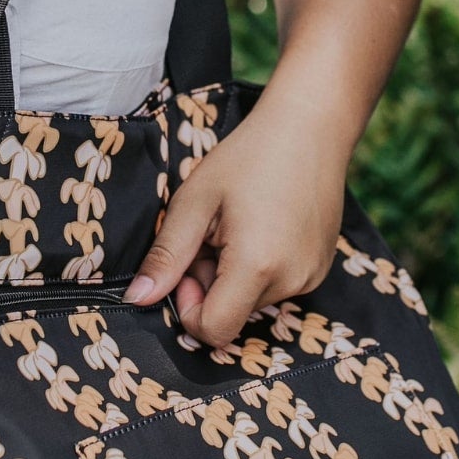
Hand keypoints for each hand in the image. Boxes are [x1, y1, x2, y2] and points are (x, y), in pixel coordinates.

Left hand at [124, 102, 346, 346]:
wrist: (311, 127)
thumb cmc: (248, 156)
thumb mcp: (194, 202)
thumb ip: (166, 256)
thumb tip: (137, 299)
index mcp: (256, 267)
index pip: (213, 330)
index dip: (189, 307)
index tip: (187, 265)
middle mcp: (291, 282)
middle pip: (232, 315)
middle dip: (210, 285)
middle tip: (212, 234)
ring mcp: (311, 278)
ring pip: (252, 302)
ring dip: (234, 276)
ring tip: (238, 226)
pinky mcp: (321, 269)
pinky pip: (276, 287)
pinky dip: (259, 269)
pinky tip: (262, 227)